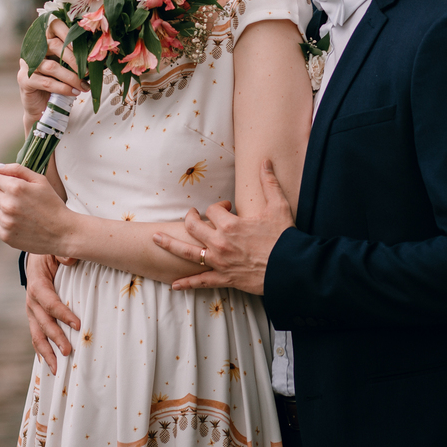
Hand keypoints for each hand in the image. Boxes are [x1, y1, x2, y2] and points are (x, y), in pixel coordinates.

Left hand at [0, 163, 73, 254]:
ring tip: (20, 209)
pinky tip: (20, 221)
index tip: (0, 178)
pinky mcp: (5, 235)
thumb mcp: (40, 181)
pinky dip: (4, 220)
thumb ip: (17, 169)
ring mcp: (5, 221)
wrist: (63, 232)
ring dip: (1, 205)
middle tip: (17, 195)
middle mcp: (7, 204)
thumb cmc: (53, 204)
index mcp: (16, 187)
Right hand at [18, 18, 87, 126]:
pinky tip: (74, 92)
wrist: (43, 107)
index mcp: (45, 41)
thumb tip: (97, 55)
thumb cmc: (60, 83)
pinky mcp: (24, 80)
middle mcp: (34, 49)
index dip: (69, 32)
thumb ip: (77, 58)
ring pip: (51, 66)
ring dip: (71, 77)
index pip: (54, 26)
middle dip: (74, 59)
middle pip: (54, 45)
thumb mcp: (70, 68)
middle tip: (88, 72)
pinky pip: (46, 82)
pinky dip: (63, 88)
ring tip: (84, 86)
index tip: (86, 46)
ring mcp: (26, 64)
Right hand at [25, 253, 80, 373]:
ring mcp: (31, 311)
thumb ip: (63, 255)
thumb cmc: (51, 255)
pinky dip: (41, 351)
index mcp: (38, 284)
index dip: (63, 314)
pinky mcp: (34, 317)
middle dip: (56, 338)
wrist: (37, 258)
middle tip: (69, 351)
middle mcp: (31, 301)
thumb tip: (70, 260)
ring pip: (37, 335)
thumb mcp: (56, 250)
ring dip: (46, 352)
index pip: (50, 302)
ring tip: (57, 369)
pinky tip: (47, 365)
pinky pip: (36, 336)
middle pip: (43, 323)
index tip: (78, 325)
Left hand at [156, 161, 293, 293]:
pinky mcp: (224, 278)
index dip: (219, 206)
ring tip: (156, 239)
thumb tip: (265, 161)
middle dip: (190, 218)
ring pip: (188, 252)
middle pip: (194, 226)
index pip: (213, 210)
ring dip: (170, 244)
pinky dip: (187, 283)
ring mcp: (220, 262)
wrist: (291, 268)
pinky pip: (201, 281)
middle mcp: (220, 242)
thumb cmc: (285, 237)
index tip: (227, 208)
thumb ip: (269, 182)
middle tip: (190, 215)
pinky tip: (174, 284)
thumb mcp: (278, 206)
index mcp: (231, 224)